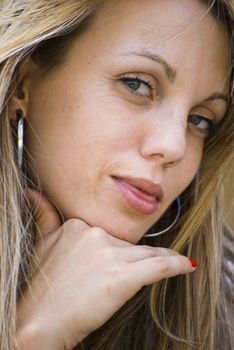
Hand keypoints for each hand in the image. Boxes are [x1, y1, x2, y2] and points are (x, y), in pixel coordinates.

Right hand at [16, 189, 195, 349]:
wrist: (37, 321)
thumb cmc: (40, 286)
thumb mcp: (41, 242)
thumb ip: (44, 214)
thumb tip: (31, 192)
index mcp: (79, 225)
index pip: (112, 235)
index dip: (123, 248)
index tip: (132, 254)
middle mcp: (95, 234)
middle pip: (129, 245)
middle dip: (140, 256)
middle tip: (160, 261)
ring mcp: (109, 255)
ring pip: (146, 254)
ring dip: (164, 258)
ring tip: (177, 262)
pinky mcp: (122, 278)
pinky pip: (158, 266)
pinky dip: (176, 264)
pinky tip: (186, 265)